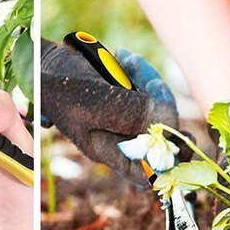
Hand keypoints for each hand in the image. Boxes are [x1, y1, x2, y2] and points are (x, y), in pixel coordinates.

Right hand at [40, 38, 179, 183]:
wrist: (45, 61)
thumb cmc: (61, 87)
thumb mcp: (93, 103)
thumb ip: (129, 114)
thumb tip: (168, 123)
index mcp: (110, 150)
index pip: (149, 171)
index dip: (171, 162)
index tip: (184, 140)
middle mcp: (120, 136)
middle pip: (160, 133)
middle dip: (162, 106)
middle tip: (156, 84)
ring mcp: (124, 114)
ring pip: (156, 106)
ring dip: (150, 81)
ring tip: (130, 62)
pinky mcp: (125, 94)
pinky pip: (146, 86)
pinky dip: (141, 71)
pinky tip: (125, 58)